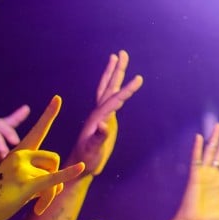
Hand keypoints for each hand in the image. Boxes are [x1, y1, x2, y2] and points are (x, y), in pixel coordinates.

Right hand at [0, 96, 84, 219]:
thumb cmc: (0, 194)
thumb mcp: (18, 177)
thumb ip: (37, 173)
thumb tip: (60, 184)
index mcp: (19, 150)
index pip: (37, 130)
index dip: (49, 114)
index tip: (57, 98)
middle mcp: (20, 155)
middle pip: (53, 159)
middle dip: (53, 176)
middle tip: (41, 193)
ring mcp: (22, 168)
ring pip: (53, 176)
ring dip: (49, 194)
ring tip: (37, 205)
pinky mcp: (26, 184)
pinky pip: (53, 178)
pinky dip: (68, 174)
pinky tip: (81, 167)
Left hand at [71, 50, 143, 175]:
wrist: (79, 166)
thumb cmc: (86, 161)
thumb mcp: (93, 151)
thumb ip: (99, 138)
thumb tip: (104, 124)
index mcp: (98, 117)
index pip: (115, 100)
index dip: (127, 90)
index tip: (139, 79)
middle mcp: (98, 112)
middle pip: (108, 86)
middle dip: (116, 70)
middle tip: (121, 53)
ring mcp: (100, 114)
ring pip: (107, 89)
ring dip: (113, 73)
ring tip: (117, 58)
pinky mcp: (103, 118)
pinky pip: (110, 97)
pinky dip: (114, 87)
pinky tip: (118, 84)